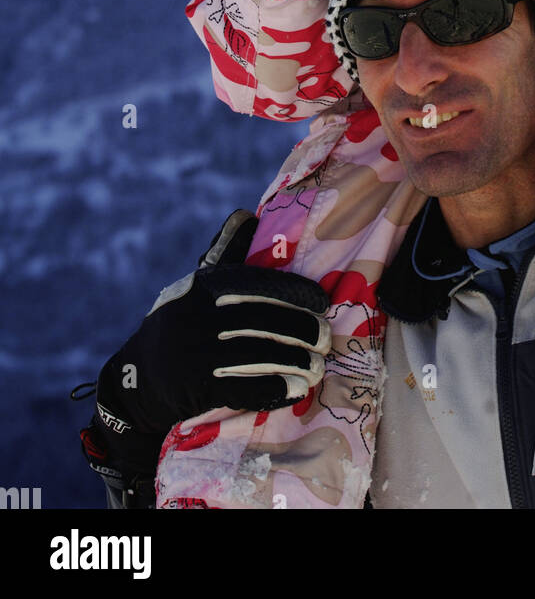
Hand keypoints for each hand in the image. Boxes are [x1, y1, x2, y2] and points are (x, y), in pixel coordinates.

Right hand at [80, 211, 330, 496]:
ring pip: (258, 354)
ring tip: (318, 368)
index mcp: (204, 286)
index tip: (322, 302)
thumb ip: (225, 254)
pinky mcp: (195, 388)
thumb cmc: (183, 324)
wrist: (136, 378)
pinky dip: (275, 389)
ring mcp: (195, 352)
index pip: (258, 284)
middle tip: (326, 339)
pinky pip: (244, 387)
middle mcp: (198, 315)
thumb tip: (248, 215)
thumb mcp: (197, 286)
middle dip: (302, 330)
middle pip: (264, 321)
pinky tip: (297, 389)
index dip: (295, 292)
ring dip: (295, 362)